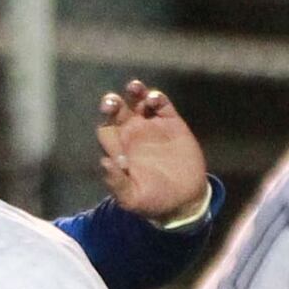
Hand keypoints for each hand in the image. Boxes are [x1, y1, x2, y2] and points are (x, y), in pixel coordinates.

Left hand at [96, 80, 208, 224]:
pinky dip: (157, 98)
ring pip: (138, 102)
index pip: (105, 132)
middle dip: (112, 104)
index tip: (118, 146)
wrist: (183, 200)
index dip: (107, 132)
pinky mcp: (171, 123)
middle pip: (117, 112)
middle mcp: (131, 135)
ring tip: (133, 87)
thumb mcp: (132, 199)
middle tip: (111, 102)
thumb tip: (105, 163)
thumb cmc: (152, 201)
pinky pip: (161, 105)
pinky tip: (154, 99)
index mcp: (118, 150)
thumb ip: (117, 183)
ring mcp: (151, 126)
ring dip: (134, 92)